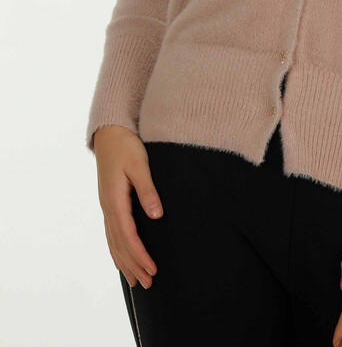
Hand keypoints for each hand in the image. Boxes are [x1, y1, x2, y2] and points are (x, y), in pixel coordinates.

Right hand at [92, 125, 163, 289]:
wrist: (109, 134)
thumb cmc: (126, 147)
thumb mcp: (139, 165)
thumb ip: (147, 190)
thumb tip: (157, 215)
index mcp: (114, 201)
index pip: (128, 236)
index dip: (140, 255)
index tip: (153, 269)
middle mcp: (108, 208)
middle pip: (120, 245)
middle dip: (134, 266)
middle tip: (149, 284)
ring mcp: (106, 207)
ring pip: (114, 242)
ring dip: (125, 263)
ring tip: (137, 282)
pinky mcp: (109, 203)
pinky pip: (111, 234)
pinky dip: (117, 251)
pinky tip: (122, 259)